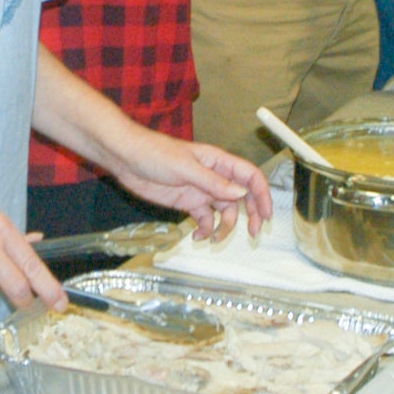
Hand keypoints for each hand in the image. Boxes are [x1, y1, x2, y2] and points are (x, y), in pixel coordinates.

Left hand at [99, 129, 272, 239]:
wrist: (126, 158)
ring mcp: (201, 190)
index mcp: (218, 162)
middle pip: (243, 197)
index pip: (250, 176)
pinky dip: (205, 230)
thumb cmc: (155, 153)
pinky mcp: (188, 202)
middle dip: (251, 215)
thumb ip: (214, 182)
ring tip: (215, 239)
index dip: (262, 194)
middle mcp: (214, 177)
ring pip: (224, 211)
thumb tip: (241, 193)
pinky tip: (197, 237)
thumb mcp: (186, 168)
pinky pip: (205, 219)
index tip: (266, 214)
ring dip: (224, 227)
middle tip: (253, 233)